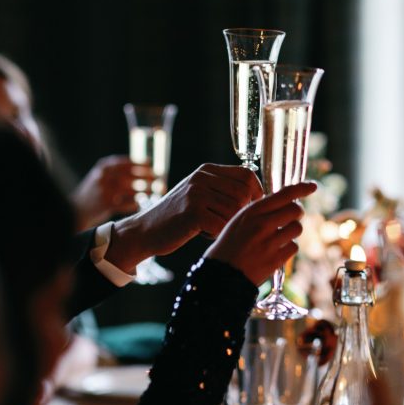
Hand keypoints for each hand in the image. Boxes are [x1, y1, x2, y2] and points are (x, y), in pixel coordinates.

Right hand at [72, 155, 152, 229]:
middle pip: (131, 175)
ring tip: (155, 192)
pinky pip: (128, 203)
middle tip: (159, 179)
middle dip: (147, 177)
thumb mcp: (100, 177)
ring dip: (146, 190)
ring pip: (132, 190)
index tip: (153, 164)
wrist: (75, 210)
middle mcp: (104, 177)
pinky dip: (136, 203)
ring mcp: (105, 191)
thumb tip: (142, 168)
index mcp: (103, 167)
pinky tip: (142, 204)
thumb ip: (116, 172)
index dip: (141, 163)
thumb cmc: (93, 193)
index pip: (126, 162)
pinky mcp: (107, 205)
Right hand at [107, 164, 263, 272]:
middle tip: (227, 222)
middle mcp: (202, 177)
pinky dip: (216, 234)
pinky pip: (221, 225)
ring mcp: (196, 193)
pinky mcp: (192, 212)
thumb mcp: (199, 193)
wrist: (145, 230)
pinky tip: (203, 233)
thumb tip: (258, 194)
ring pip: (234, 211)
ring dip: (227, 224)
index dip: (256, 192)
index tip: (253, 207)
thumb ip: (222, 189)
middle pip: (244, 194)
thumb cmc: (178, 216)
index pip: (247, 174)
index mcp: (207, 170)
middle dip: (241, 213)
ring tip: (211, 226)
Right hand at [205, 181, 316, 285]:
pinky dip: (288, 248)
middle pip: (296, 210)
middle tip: (290, 219)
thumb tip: (284, 202)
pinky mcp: (275, 259)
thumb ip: (260, 211)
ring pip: (297, 228)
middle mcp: (262, 224)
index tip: (312, 186)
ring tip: (279, 237)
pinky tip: (276, 251)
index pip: (284, 194)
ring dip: (292, 232)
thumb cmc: (229, 246)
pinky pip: (294, 247)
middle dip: (296, 214)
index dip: (302, 188)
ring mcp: (269, 242)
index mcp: (252, 211)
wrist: (221, 274)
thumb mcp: (239, 221)